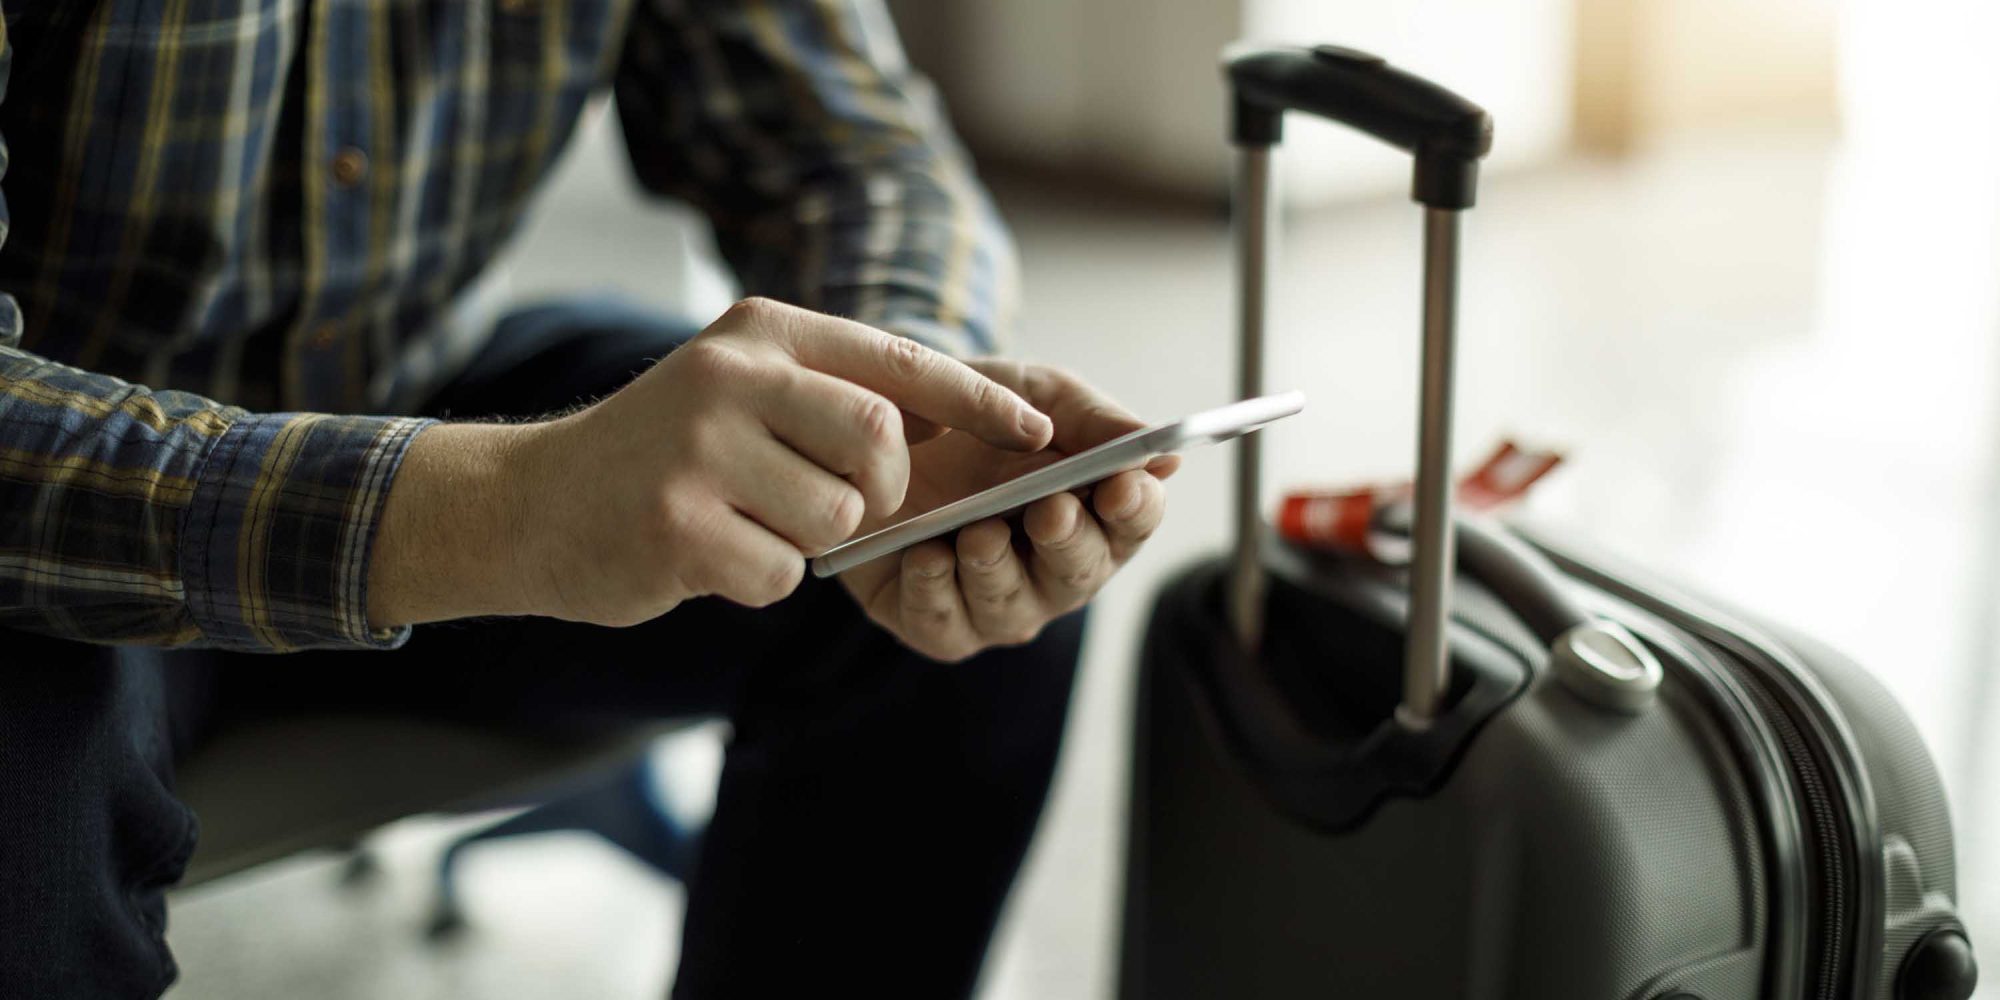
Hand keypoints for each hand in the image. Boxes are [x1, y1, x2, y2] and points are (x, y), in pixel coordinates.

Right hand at [366, 298, 1052, 627]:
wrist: (530, 504)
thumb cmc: (658, 456)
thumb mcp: (736, 389)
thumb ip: (826, 394)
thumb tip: (956, 427)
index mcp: (761, 331)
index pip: (899, 361)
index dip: (979, 402)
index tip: (1039, 432)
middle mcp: (732, 374)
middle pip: (880, 445)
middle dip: (879, 496)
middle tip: (836, 509)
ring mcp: (699, 448)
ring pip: (836, 518)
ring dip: (806, 542)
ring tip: (745, 524)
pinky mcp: (676, 524)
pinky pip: (781, 574)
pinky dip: (759, 581)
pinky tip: (708, 556)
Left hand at [838, 360, 1177, 661]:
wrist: (872, 425)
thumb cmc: (968, 412)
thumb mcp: (1029, 391)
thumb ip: (1091, 418)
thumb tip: (1166, 457)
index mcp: (1088, 509)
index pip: (1132, 520)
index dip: (1134, 508)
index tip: (1122, 485)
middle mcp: (1049, 567)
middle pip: (1078, 571)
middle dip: (1068, 541)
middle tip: (1052, 510)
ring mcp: (992, 601)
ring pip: (1012, 607)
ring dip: (998, 569)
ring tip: (980, 533)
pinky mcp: (932, 621)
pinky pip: (944, 625)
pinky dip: (936, 590)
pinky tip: (927, 555)